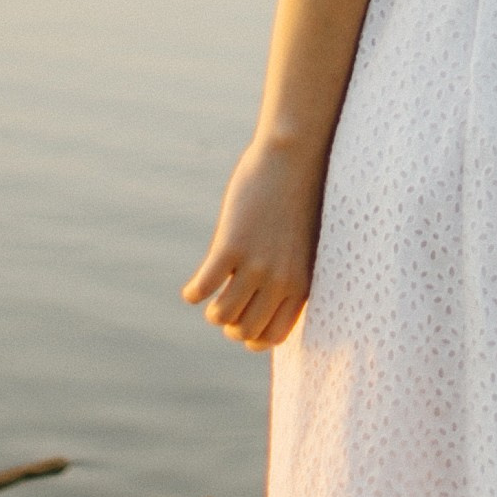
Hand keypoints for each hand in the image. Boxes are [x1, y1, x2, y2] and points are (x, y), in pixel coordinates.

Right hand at [182, 140, 325, 349]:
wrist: (294, 160)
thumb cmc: (298, 202)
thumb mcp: (302, 248)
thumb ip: (288, 278)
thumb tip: (263, 306)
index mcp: (301, 284)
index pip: (271, 336)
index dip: (251, 335)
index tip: (242, 322)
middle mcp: (280, 280)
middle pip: (244, 331)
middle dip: (230, 324)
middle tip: (225, 304)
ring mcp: (256, 265)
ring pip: (221, 315)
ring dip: (212, 310)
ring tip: (210, 294)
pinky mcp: (231, 246)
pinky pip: (203, 288)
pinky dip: (193, 293)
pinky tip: (194, 287)